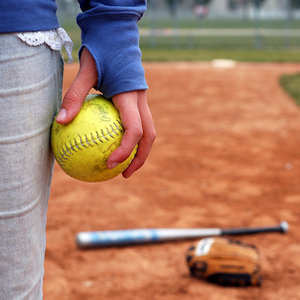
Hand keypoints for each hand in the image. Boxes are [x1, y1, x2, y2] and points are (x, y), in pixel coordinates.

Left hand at [56, 48, 155, 177]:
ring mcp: (143, 102)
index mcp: (130, 97)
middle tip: (124, 174)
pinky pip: (140, 124)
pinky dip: (134, 140)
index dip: (125, 151)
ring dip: (141, 151)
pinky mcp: (138, 102)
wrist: (118, 38)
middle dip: (140, 158)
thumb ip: (74, 96)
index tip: (110, 164)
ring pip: (149, 132)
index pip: (134, 130)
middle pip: (150, 136)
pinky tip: (118, 145)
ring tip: (125, 166)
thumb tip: (60, 122)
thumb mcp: (85, 71)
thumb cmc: (102, 53)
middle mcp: (141, 101)